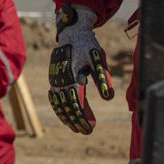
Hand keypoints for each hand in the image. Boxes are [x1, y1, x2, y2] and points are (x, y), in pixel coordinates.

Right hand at [48, 4, 113, 134]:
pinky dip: (59, 108)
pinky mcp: (54, 78)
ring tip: (76, 127)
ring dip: (67, 117)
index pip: (77, 105)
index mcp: (73, 77)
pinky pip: (54, 97)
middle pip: (67, 107)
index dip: (83, 118)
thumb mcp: (98, 60)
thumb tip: (109, 98)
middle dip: (76, 121)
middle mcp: (61, 81)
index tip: (90, 129)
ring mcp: (55, 80)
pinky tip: (64, 115)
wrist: (71, 32)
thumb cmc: (87, 46)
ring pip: (59, 104)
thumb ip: (102, 79)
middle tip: (86, 131)